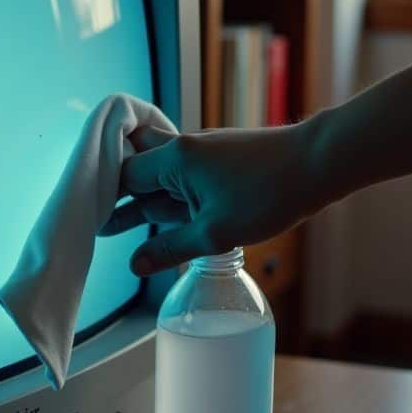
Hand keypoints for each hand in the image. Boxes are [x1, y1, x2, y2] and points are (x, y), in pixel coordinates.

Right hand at [100, 122, 326, 275]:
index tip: (91, 220)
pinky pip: (186, 176)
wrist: (320, 162)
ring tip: (124, 225)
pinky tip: (170, 215)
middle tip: (100, 221)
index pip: (125, 176)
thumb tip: (136, 264)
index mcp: (174, 159)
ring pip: (163, 175)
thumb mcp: (215, 232)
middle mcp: (184, 148)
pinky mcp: (223, 158)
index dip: (107, 200)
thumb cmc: (269, 194)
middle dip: (121, 196)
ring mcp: (205, 151)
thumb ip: (171, 248)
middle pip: (138, 170)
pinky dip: (172, 195)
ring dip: (147, 199)